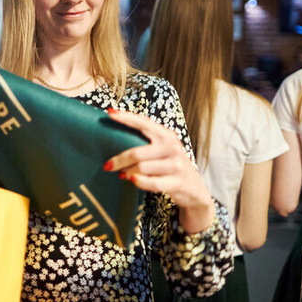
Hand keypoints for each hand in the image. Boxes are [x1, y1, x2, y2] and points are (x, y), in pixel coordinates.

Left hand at [104, 109, 214, 233]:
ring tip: (121, 175)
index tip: (110, 112)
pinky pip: (152, 183)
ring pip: (142, 168)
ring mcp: (176, 165)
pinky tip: (132, 180)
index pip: (143, 123)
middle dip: (119, 160)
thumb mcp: (163, 150)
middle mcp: (172, 147)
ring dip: (127, 172)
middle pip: (137, 153)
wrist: (194, 189)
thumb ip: (146, 143)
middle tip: (107, 166)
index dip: (126, 117)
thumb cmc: (171, 167)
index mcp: (167, 135)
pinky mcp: (178, 182)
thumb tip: (114, 139)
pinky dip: (139, 182)